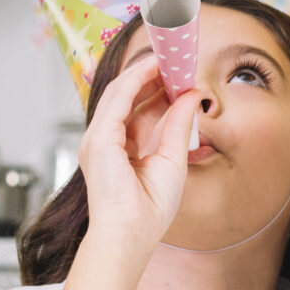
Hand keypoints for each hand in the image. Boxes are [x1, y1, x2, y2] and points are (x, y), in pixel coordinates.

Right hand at [75, 50, 200, 263]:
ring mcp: (98, 138)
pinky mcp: (98, 139)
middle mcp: (106, 140)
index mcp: (120, 149)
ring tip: (167, 56)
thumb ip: (178, 125)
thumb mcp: (173, 158)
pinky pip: (118, 99)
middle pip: (128, 97)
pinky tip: (154, 67)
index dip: (156, 88)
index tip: (176, 74)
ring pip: (121, 92)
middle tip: (174, 59)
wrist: (131, 233)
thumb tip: (191, 96)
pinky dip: (136, 80)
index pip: (136, 109)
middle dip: (150, 75)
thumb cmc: (149, 209)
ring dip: (144, 71)